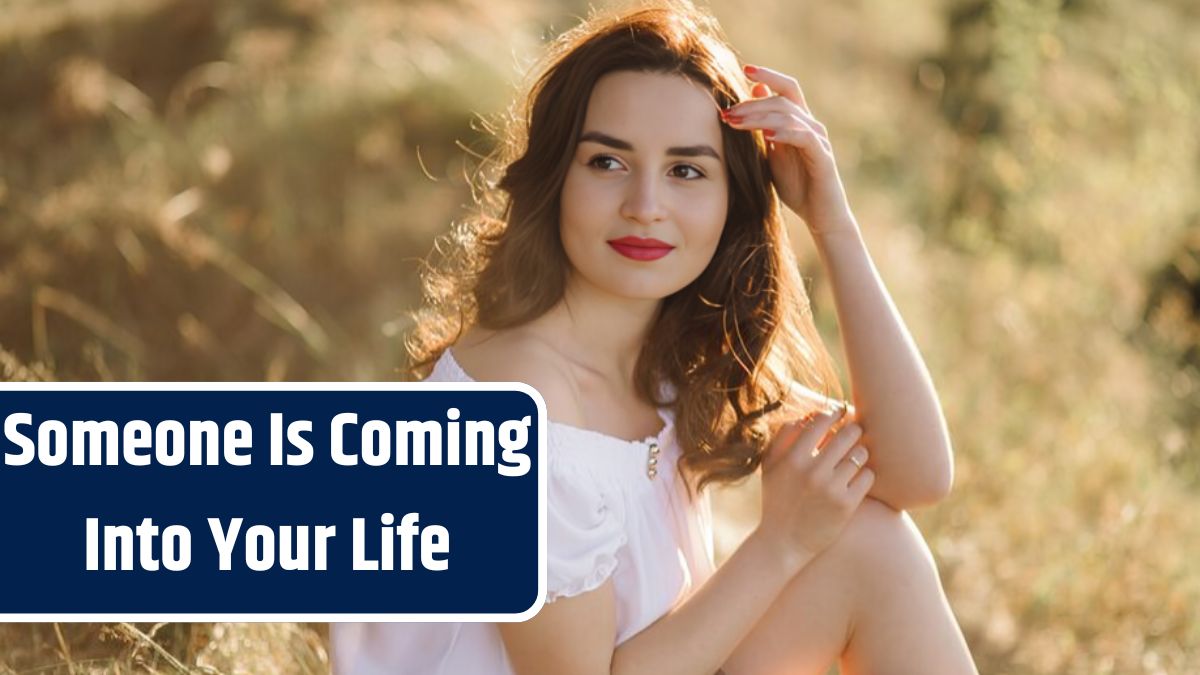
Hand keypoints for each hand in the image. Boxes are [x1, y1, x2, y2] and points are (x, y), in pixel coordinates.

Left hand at [720, 64, 857, 235]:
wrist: (820, 214)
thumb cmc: (796, 186)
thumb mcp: (772, 154)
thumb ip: (762, 129)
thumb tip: (751, 97)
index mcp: (798, 123)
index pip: (785, 89)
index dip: (768, 76)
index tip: (744, 69)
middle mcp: (811, 126)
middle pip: (782, 100)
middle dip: (751, 105)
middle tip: (726, 112)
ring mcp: (818, 141)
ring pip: (789, 116)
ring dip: (760, 118)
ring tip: (736, 123)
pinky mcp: (823, 158)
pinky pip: (804, 138)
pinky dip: (785, 134)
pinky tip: (767, 136)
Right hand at [754, 404, 874, 572]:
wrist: (782, 543)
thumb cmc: (777, 499)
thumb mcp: (770, 466)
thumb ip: (783, 437)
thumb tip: (807, 416)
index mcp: (793, 458)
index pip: (821, 421)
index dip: (834, 414)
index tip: (839, 413)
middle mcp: (812, 471)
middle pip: (847, 434)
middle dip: (853, 429)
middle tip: (854, 432)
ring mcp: (831, 489)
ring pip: (860, 454)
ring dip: (860, 452)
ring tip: (855, 456)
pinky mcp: (846, 505)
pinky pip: (868, 476)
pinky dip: (865, 473)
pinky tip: (857, 477)